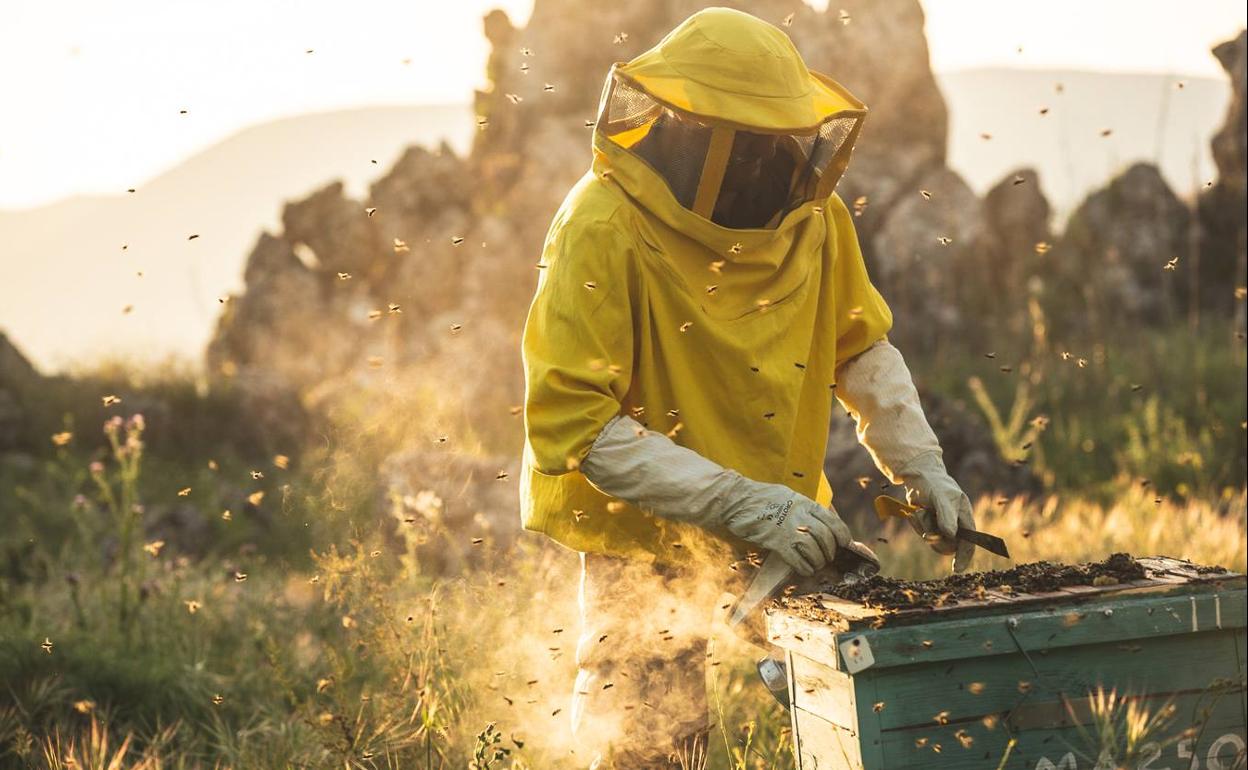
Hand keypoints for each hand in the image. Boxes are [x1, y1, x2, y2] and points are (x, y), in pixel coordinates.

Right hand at [725, 492, 853, 576]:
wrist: (737, 499)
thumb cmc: (760, 498)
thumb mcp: (788, 495)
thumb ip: (804, 508)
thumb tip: (820, 520)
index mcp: (804, 503)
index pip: (832, 520)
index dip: (842, 534)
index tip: (844, 542)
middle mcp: (800, 515)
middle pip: (826, 537)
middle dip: (829, 551)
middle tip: (826, 557)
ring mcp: (788, 528)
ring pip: (814, 550)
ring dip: (817, 561)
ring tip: (815, 565)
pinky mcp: (776, 541)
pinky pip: (798, 559)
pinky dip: (804, 567)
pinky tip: (804, 569)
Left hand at [898, 452, 975, 572]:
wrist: (917, 476)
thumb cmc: (933, 483)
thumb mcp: (941, 497)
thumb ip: (946, 515)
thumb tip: (951, 535)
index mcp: (964, 516)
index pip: (969, 542)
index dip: (964, 556)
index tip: (957, 569)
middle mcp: (955, 523)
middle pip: (948, 545)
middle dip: (935, 538)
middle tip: (925, 527)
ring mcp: (940, 524)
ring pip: (933, 539)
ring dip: (923, 526)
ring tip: (920, 510)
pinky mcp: (928, 524)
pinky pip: (922, 532)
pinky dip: (916, 523)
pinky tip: (914, 510)